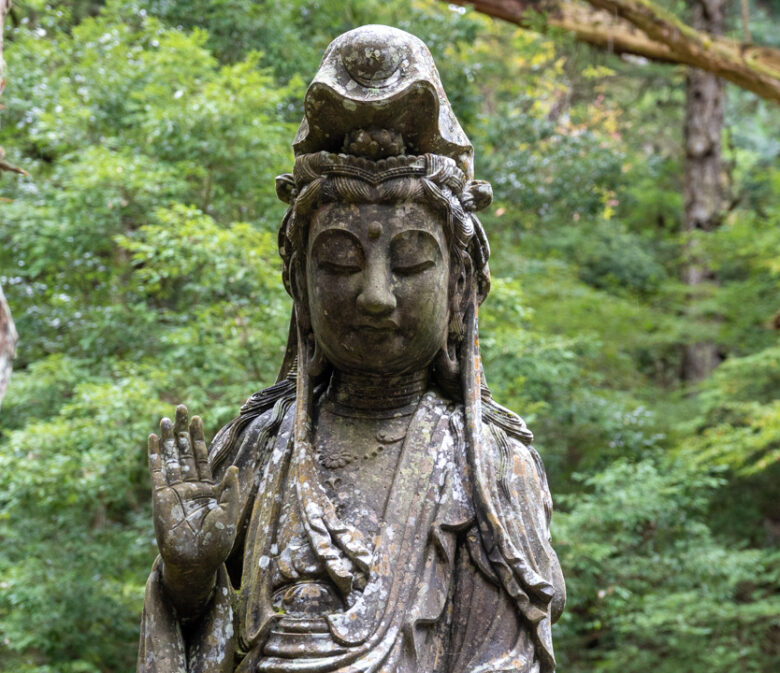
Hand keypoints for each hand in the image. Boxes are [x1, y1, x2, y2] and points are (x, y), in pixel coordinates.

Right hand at [148, 405, 238, 590]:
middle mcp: (189, 486)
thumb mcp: (228, 514)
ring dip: (169, 438)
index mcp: (207, 489)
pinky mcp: (161, 498)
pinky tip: (154, 439)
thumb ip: (230, 490)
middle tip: (181, 408)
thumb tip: (233, 468)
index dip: (198, 438)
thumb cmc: (214, 544)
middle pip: (185, 451)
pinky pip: (157, 472)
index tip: (196, 419)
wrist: (194, 563)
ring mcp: (174, 491)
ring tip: (167, 417)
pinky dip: (156, 455)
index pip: (201, 457)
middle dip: (183, 430)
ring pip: (171, 458)